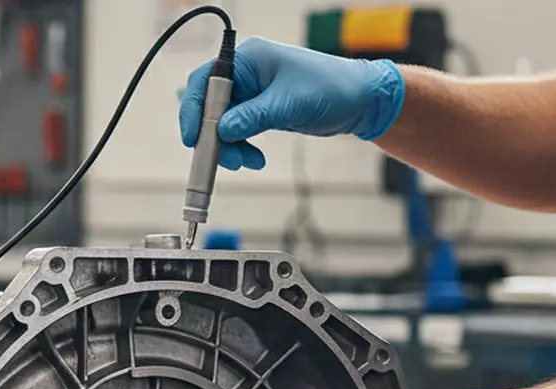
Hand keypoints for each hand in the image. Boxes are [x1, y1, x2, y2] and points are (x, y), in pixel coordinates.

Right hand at [179, 37, 405, 170]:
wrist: (361, 101)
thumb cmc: (332, 89)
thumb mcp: (289, 105)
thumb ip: (251, 118)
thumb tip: (221, 131)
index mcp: (248, 59)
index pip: (204, 81)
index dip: (194, 110)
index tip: (193, 138)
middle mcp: (245, 73)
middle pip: (209, 105)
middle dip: (213, 135)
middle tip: (225, 159)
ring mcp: (251, 92)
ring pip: (221, 123)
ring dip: (228, 146)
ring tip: (247, 162)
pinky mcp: (258, 110)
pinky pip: (236, 130)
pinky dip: (240, 146)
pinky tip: (255, 158)